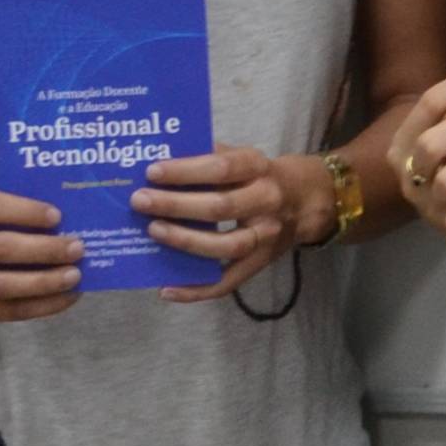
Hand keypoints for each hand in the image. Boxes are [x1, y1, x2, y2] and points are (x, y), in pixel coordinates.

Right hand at [0, 184, 82, 323]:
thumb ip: (9, 190)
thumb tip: (58, 189)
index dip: (23, 212)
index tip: (57, 216)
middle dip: (43, 250)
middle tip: (77, 248)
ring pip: (2, 286)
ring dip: (44, 282)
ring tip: (75, 275)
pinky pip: (6, 311)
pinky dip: (41, 306)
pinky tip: (67, 297)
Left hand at [138, 146, 291, 305]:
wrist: (305, 202)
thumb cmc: (259, 175)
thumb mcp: (242, 156)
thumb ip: (208, 155)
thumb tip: (159, 159)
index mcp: (258, 167)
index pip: (222, 167)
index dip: (186, 170)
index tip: (152, 171)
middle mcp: (266, 201)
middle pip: (220, 207)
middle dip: (176, 205)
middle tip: (140, 201)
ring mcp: (266, 236)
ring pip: (225, 246)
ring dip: (186, 241)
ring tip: (153, 231)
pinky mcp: (260, 264)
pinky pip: (228, 282)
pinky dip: (196, 290)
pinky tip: (166, 289)